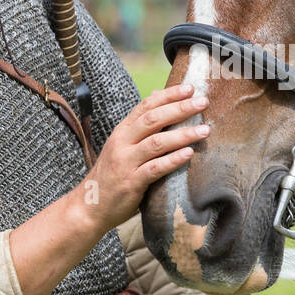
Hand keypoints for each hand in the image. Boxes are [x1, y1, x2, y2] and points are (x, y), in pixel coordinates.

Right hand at [82, 84, 209, 233]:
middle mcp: (122, 143)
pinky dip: (172, 160)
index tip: (190, 88)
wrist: (90, 206)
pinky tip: (189, 154)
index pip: (146, 106)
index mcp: (122, 131)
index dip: (168, 95)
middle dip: (180, 109)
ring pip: (156, 143)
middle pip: (153, 120)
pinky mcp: (131, 183)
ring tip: (205, 130)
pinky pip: (155, 169)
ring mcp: (126, 162)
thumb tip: (157, 95)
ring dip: (182, 134)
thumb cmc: (112, 174)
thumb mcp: (122, 145)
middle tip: (203, 102)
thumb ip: (140, 124)